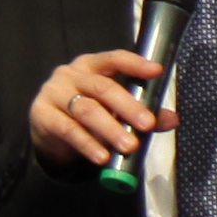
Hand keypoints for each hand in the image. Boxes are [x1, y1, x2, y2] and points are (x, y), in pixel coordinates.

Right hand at [27, 47, 175, 173]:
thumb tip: (173, 119)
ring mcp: (54, 93)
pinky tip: (102, 157)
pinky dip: (88, 144)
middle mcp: (72, 74)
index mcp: (92, 65)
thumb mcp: (114, 111)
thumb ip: (141, 113)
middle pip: (103, 87)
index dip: (135, 64)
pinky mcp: (43, 115)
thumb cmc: (86, 115)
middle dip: (128, 106)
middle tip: (147, 125)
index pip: (114, 58)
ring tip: (129, 146)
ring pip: (86, 110)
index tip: (156, 72)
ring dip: (110, 129)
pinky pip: (68, 130)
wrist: (48, 133)